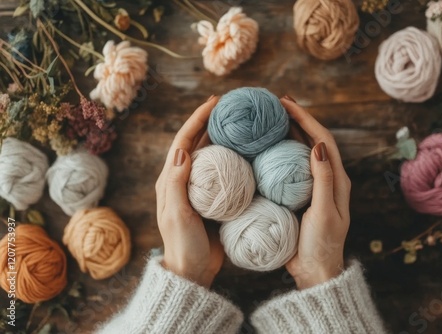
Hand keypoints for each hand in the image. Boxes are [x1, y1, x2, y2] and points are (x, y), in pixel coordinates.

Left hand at [155, 96, 223, 287]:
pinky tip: (248, 154)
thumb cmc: (183, 245)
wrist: (193, 271)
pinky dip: (234, 159)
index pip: (183, 142)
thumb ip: (177, 184)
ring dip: (223, 137)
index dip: (197, 119)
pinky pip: (225, 173)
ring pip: (212, 155)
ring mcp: (200, 189)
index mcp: (170, 180)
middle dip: (211, 122)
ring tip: (240, 123)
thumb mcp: (178, 215)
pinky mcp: (214, 199)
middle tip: (230, 106)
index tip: (214, 103)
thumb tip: (182, 151)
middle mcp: (184, 180)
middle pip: (197, 143)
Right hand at [281, 96, 350, 289]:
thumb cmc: (322, 244)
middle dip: (297, 119)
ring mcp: (310, 186)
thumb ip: (323, 179)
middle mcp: (325, 178)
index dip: (306, 118)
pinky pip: (287, 168)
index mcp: (337, 179)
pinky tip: (263, 149)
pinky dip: (277, 153)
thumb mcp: (325, 212)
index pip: (323, 140)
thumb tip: (318, 145)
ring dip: (288, 133)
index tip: (287, 104)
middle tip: (277, 103)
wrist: (314, 270)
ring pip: (299, 152)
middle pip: (312, 140)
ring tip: (271, 119)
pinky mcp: (297, 195)